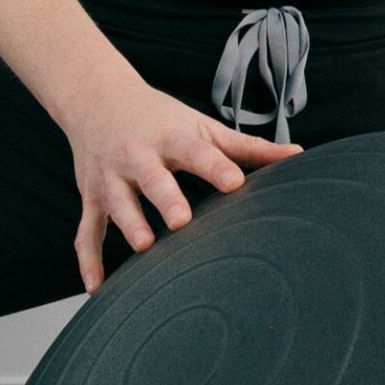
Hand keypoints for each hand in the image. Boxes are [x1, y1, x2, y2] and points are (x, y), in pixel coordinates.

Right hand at [60, 75, 301, 292]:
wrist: (97, 98)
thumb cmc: (161, 117)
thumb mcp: (202, 126)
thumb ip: (247, 147)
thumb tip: (298, 155)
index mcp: (172, 137)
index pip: (196, 151)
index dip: (215, 167)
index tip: (235, 183)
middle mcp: (138, 155)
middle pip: (153, 178)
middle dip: (166, 197)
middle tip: (181, 220)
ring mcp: (110, 177)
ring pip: (117, 203)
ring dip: (129, 224)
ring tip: (145, 247)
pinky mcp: (91, 197)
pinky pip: (86, 231)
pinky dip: (88, 260)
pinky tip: (97, 287)